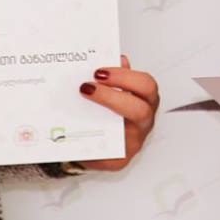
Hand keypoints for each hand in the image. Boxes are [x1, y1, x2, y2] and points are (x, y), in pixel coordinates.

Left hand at [77, 54, 158, 171]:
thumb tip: (119, 58)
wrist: (97, 140)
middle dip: (112, 97)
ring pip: (129, 132)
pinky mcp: (120, 160)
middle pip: (141, 110)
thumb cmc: (107, 111)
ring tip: (77, 109)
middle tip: (86, 88)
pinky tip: (73, 129)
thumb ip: (114, 76)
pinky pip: (108, 151)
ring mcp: (134, 142)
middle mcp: (144, 122)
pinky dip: (90, 139)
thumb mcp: (111, 89)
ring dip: (100, 120)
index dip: (124, 77)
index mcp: (145, 100)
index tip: (99, 72)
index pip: (146, 86)